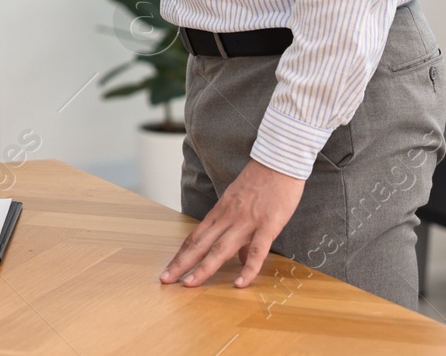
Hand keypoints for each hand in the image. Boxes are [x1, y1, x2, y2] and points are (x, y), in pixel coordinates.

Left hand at [159, 159, 305, 287]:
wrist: (279, 160)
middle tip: (166, 280)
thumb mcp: (241, 201)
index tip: (170, 268)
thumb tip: (241, 256)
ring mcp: (246, 221)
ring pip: (221, 249)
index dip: (182, 253)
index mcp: (221, 211)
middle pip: (201, 244)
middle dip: (182, 263)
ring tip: (189, 284)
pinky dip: (248, 268)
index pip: (196, 236)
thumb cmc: (261, 180)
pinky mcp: (268, 224)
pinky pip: (257, 250)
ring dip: (203, 268)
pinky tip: (240, 283)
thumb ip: (237, 227)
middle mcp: (228, 217)